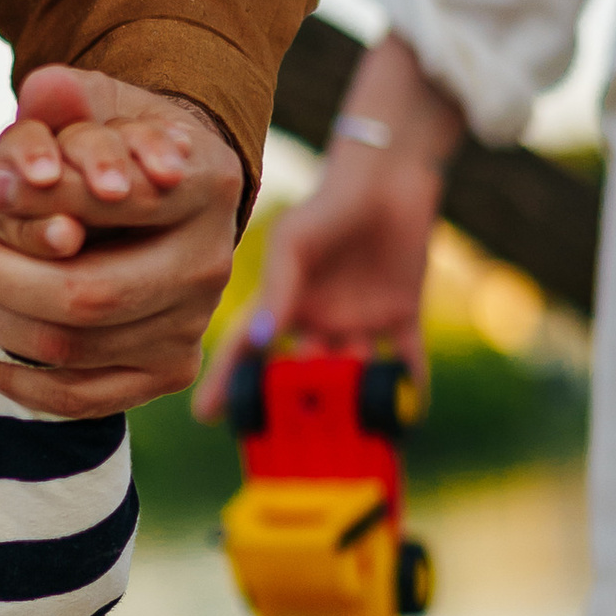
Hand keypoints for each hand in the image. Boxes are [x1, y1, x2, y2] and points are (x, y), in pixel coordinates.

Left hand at [0, 64, 245, 414]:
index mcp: (209, 184)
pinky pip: (77, 397)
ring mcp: (191, 327)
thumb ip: (70, 96)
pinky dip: (13, 375)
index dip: (38, 200)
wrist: (171, 199)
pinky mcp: (167, 373)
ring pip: (69, 349)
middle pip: (84, 295)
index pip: (114, 202)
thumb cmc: (121, 147)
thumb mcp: (101, 104)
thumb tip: (43, 88)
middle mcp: (212, 263)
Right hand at [193, 31, 462, 419]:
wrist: (390, 175)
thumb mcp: (295, 243)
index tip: (205, 416)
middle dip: (299, 406)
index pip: (247, 350)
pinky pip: (407, 359)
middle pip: (302, 375)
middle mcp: (317, 320)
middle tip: (296, 439)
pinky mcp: (402, 313)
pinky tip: (410, 415)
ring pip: (353, 375)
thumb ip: (280, 289)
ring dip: (353, 404)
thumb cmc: (330, 202)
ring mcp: (359, 320)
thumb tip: (262, 339)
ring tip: (351, 436)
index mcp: (284, 304)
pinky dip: (410, 386)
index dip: (226, 382)